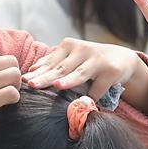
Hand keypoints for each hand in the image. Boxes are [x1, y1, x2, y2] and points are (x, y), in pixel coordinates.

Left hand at [23, 38, 144, 101]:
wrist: (123, 58)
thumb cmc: (90, 60)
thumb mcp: (72, 58)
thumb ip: (53, 63)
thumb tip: (31, 72)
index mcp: (69, 45)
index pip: (50, 62)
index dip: (38, 72)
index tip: (24, 80)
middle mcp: (83, 49)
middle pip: (61, 67)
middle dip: (46, 77)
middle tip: (32, 85)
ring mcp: (98, 59)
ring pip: (80, 73)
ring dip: (70, 80)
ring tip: (58, 86)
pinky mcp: (112, 70)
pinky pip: (99, 86)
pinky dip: (92, 96)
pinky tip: (85, 103)